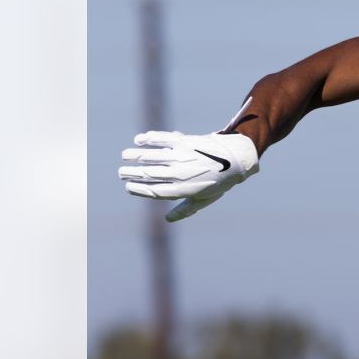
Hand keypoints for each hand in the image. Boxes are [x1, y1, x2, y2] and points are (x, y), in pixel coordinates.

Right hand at [119, 131, 259, 221]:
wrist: (236, 159)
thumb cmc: (219, 181)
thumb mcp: (204, 199)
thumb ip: (185, 210)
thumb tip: (168, 220)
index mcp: (182, 190)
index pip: (153, 191)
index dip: (138, 189)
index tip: (128, 186)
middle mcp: (179, 174)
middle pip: (148, 174)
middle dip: (131, 173)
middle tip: (121, 172)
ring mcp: (181, 157)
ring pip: (151, 157)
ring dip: (134, 156)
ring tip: (125, 156)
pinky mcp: (185, 142)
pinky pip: (162, 139)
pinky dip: (149, 138)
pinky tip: (139, 139)